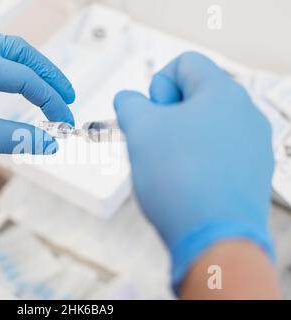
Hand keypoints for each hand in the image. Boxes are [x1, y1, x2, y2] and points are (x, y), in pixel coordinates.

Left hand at [0, 31, 74, 198]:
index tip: (64, 119)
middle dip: (46, 72)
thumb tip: (50, 142)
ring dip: (27, 67)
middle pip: (17, 51)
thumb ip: (18, 137)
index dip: (49, 98)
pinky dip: (7, 69)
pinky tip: (13, 80)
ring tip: (46, 85)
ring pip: (1, 51)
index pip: (22, 76)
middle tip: (65, 94)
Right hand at [114, 52, 274, 288]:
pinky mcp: (251, 172)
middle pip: (195, 96)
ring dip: (179, 138)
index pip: (184, 63)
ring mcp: (252, 144)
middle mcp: (245, 114)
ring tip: (167, 165)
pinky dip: (196, 160)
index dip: (157, 84)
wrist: (214, 236)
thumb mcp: (141, 129)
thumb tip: (129, 100)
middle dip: (165, 115)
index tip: (151, 113)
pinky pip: (217, 153)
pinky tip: (184, 181)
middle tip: (153, 141)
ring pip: (205, 126)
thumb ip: (130, 104)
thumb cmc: (183, 181)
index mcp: (222, 92)